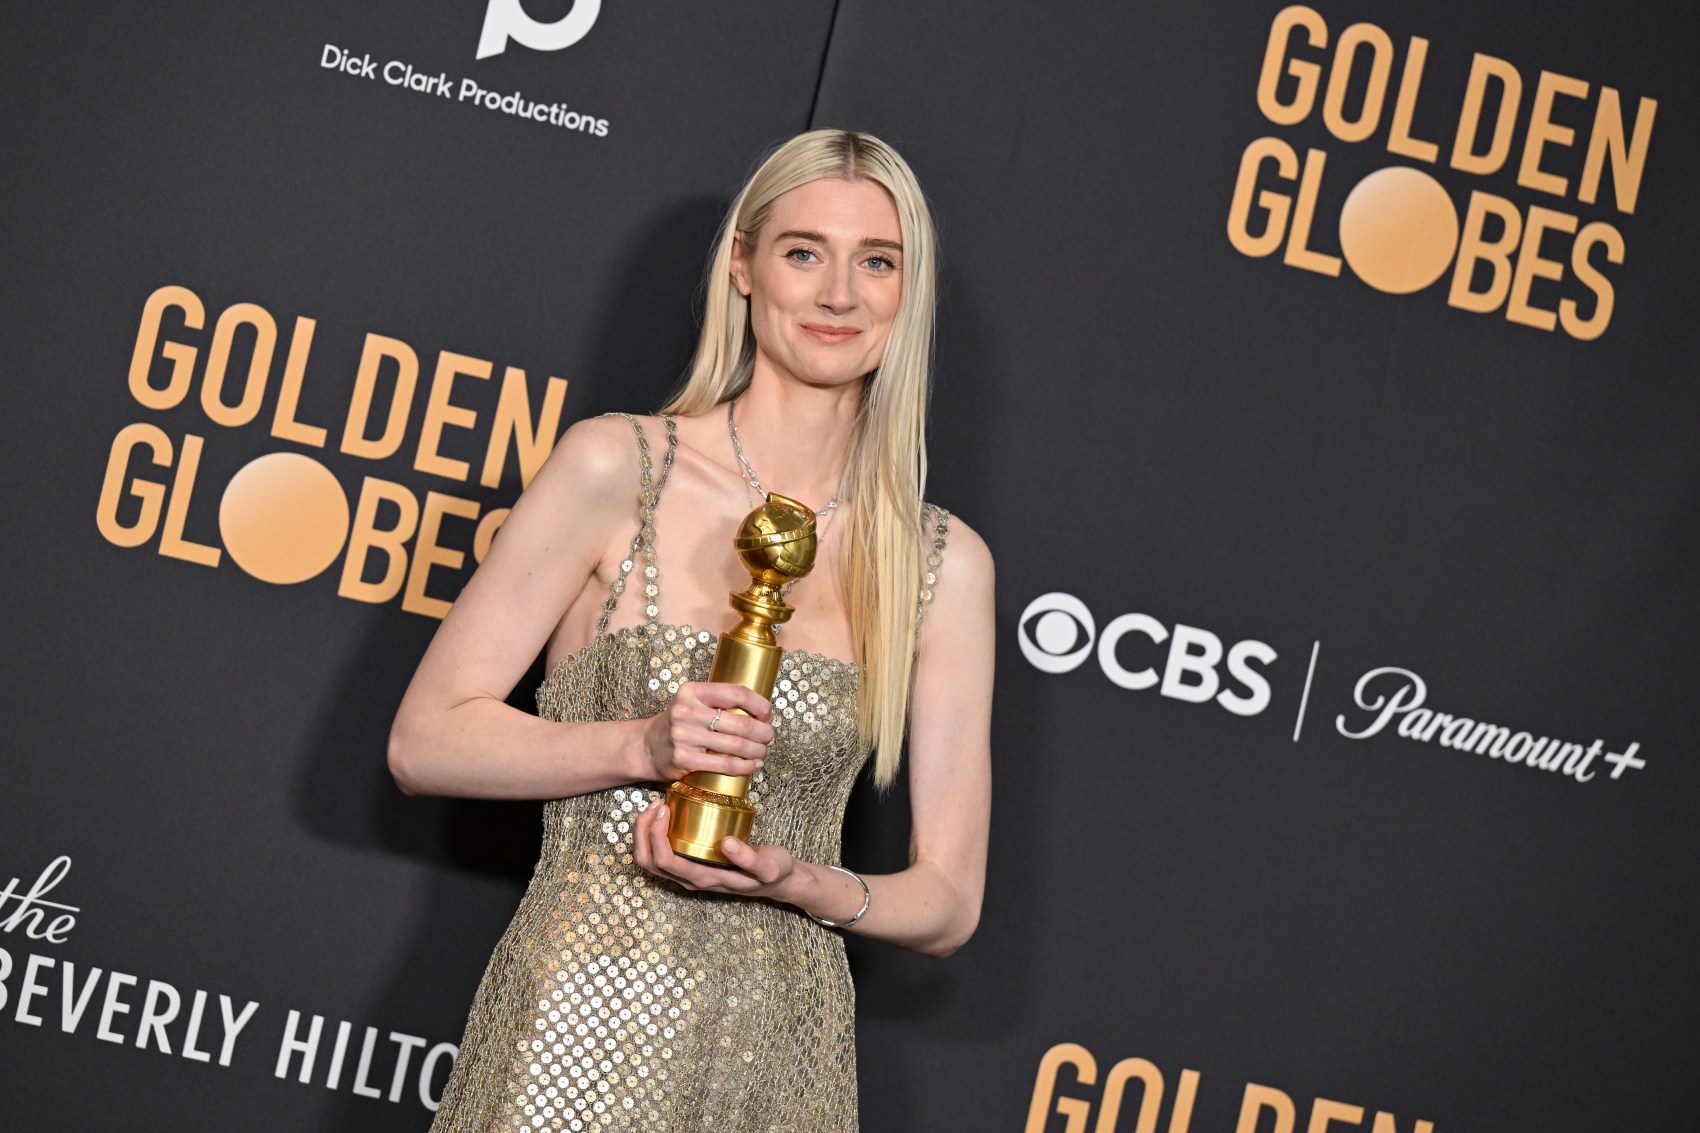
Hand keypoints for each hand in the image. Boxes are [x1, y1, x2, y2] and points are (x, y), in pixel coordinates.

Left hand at [631, 799, 800, 902]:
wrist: (779, 881)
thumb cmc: (774, 872)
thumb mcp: (770, 867)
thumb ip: (750, 859)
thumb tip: (726, 844)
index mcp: (704, 879)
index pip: (664, 861)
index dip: (655, 835)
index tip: (664, 808)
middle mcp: (690, 880)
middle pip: (648, 861)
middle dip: (642, 831)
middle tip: (655, 803)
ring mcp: (688, 874)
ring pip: (650, 859)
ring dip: (645, 833)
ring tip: (657, 806)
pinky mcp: (692, 864)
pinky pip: (661, 852)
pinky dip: (654, 834)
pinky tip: (667, 814)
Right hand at [640, 681, 773, 782]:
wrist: (647, 747)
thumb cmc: (679, 724)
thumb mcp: (694, 702)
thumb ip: (720, 701)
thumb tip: (762, 711)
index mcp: (693, 691)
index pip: (737, 693)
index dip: (760, 705)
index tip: (768, 715)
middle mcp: (687, 711)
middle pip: (740, 723)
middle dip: (763, 732)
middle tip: (769, 737)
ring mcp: (684, 736)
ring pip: (735, 745)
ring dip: (757, 751)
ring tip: (763, 752)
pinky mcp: (684, 759)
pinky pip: (724, 764)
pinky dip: (744, 767)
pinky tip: (753, 765)